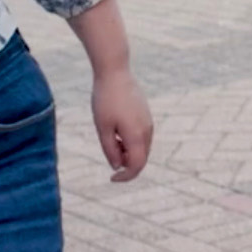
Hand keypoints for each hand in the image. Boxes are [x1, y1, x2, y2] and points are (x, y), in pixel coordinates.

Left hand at [90, 65, 152, 181]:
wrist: (115, 73)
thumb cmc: (105, 100)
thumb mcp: (103, 128)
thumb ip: (110, 150)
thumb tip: (117, 166)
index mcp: (136, 135)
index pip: (136, 166)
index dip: (125, 177)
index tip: (112, 178)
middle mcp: (147, 130)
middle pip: (141, 158)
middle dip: (126, 163)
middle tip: (108, 151)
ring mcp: (148, 122)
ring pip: (142, 148)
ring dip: (128, 152)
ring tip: (111, 137)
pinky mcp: (146, 115)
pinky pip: (142, 137)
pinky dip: (131, 142)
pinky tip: (117, 130)